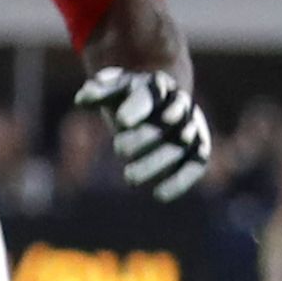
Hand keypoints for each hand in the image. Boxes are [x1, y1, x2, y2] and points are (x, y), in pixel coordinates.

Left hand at [75, 68, 210, 199]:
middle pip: (167, 122)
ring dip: (156, 163)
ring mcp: (191, 128)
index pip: (151, 95)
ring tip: (128, 178)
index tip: (121, 121)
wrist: (157, 104)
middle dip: (144, 137)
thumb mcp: (113, 88)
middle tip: (118, 149)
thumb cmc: (128, 97)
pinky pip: (195, 165)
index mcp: (159, 86)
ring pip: (180, 145)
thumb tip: (82, 98)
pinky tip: (159, 195)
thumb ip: (99, 91)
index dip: (138, 108)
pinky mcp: (198, 149)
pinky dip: (180, 181)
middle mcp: (179, 105)